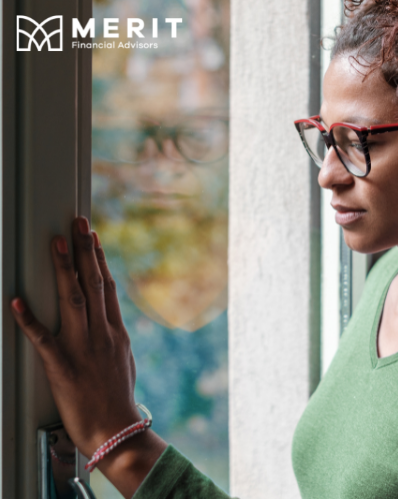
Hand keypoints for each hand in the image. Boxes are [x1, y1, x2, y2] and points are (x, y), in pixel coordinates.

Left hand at [10, 217, 166, 496]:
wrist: (116, 429)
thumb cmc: (119, 396)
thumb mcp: (124, 359)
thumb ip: (115, 335)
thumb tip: (109, 320)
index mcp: (116, 332)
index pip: (107, 287)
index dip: (99, 259)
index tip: (93, 238)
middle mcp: (102, 333)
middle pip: (94, 284)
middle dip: (85, 251)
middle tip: (78, 223)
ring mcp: (83, 347)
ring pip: (74, 300)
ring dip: (66, 269)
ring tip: (58, 242)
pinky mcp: (62, 366)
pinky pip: (43, 339)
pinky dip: (29, 318)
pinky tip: (17, 300)